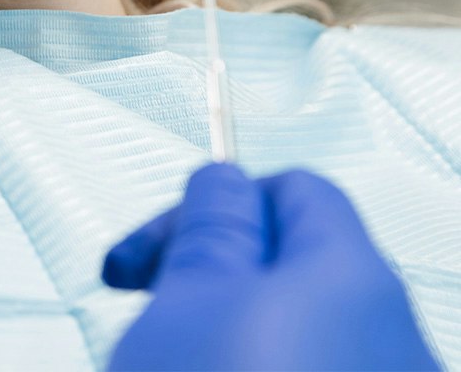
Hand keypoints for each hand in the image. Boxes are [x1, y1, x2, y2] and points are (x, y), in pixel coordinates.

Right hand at [103, 163, 438, 371]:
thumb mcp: (190, 303)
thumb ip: (209, 226)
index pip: (291, 191)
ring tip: (167, 367)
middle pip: (288, 272)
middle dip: (204, 285)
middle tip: (146, 317)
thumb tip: (222, 183)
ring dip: (215, 344)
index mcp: (352, 278)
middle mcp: (390, 341)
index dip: (210, 205)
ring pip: (285, 340)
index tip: (148, 253)